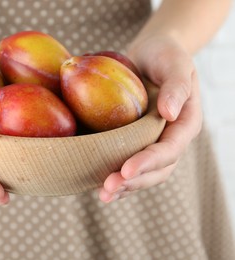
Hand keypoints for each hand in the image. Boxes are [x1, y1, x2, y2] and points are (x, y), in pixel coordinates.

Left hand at [99, 35, 201, 202]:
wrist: (151, 55)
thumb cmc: (165, 56)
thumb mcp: (175, 63)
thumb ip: (176, 87)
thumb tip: (170, 113)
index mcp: (185, 123)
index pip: (169, 150)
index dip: (149, 162)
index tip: (126, 170)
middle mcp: (170, 138)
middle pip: (157, 170)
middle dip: (133, 182)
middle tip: (108, 188)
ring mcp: (152, 142)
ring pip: (143, 174)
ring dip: (124, 187)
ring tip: (103, 194)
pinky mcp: (135, 141)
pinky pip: (128, 164)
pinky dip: (117, 176)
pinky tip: (98, 185)